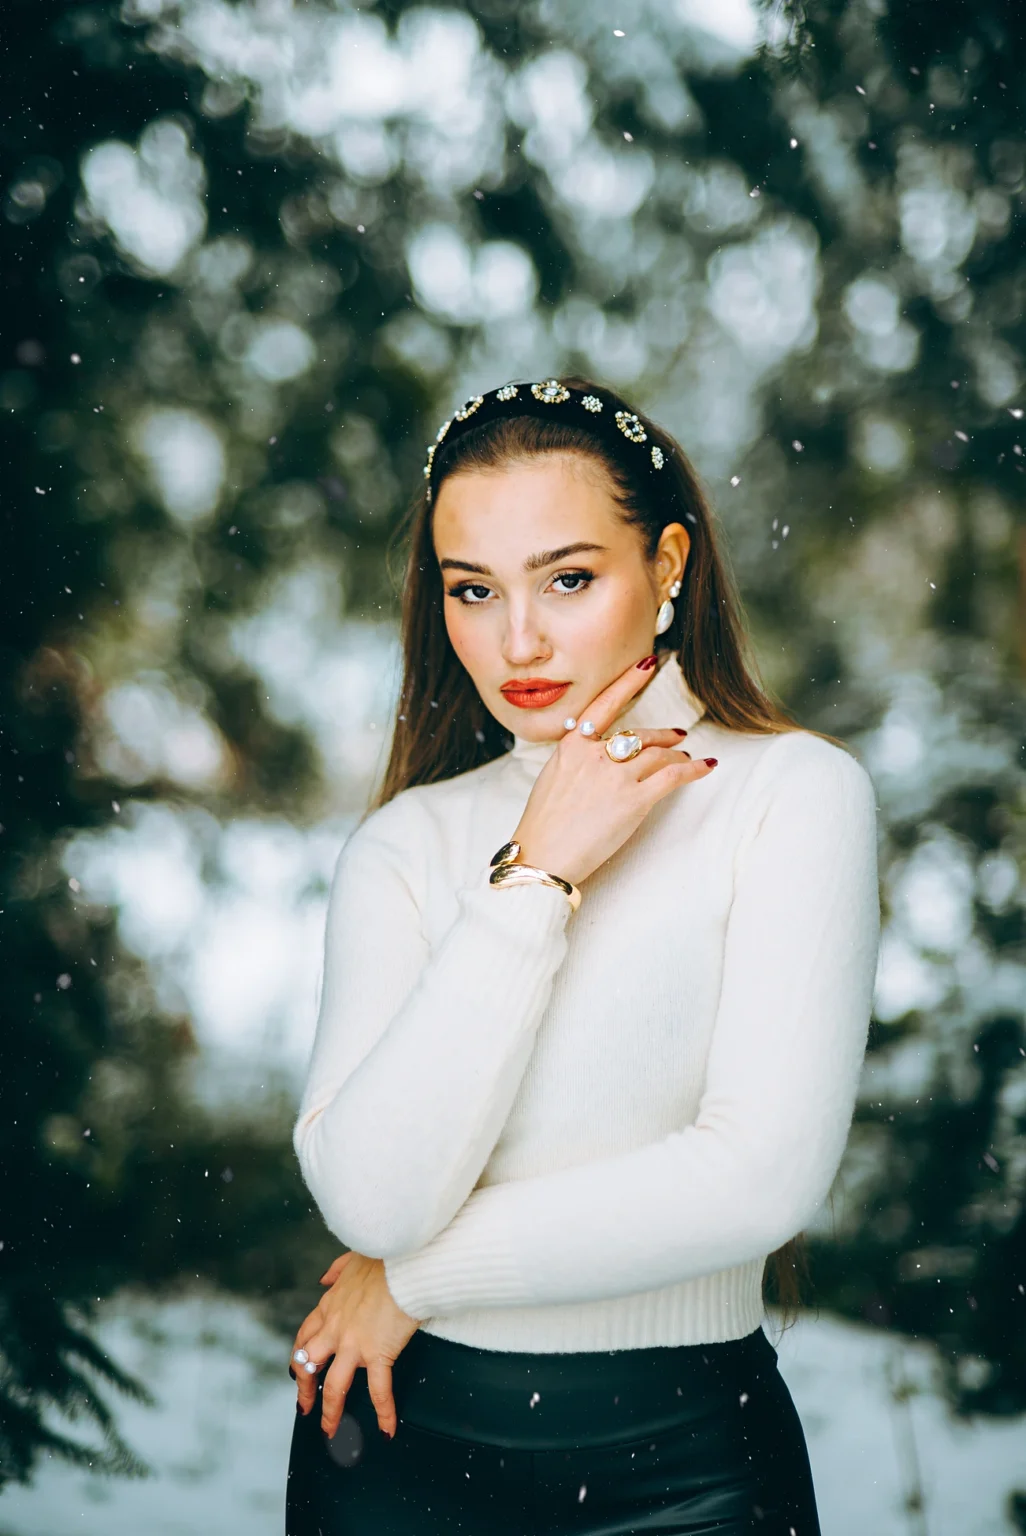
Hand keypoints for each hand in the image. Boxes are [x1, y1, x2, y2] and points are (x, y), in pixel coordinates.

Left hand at [290, 1252, 421, 1439]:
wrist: (404, 1265)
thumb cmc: (384, 1260)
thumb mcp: (352, 1260)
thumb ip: (336, 1271)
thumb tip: (324, 1279)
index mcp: (330, 1307)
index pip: (304, 1337)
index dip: (299, 1357)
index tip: (297, 1370)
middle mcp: (335, 1329)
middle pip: (307, 1365)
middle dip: (304, 1389)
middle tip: (305, 1406)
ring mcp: (354, 1344)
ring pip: (334, 1385)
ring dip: (330, 1411)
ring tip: (331, 1429)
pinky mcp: (378, 1353)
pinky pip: (379, 1390)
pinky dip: (384, 1412)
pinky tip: (388, 1428)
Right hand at [512, 653, 716, 887]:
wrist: (543, 855)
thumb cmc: (543, 825)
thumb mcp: (552, 779)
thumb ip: (576, 760)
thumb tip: (595, 755)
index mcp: (572, 746)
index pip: (605, 704)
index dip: (629, 682)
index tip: (646, 665)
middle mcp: (596, 755)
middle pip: (639, 735)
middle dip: (663, 736)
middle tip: (677, 736)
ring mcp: (616, 776)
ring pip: (659, 754)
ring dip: (677, 754)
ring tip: (686, 757)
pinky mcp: (635, 800)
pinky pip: (672, 776)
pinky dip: (693, 769)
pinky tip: (705, 767)